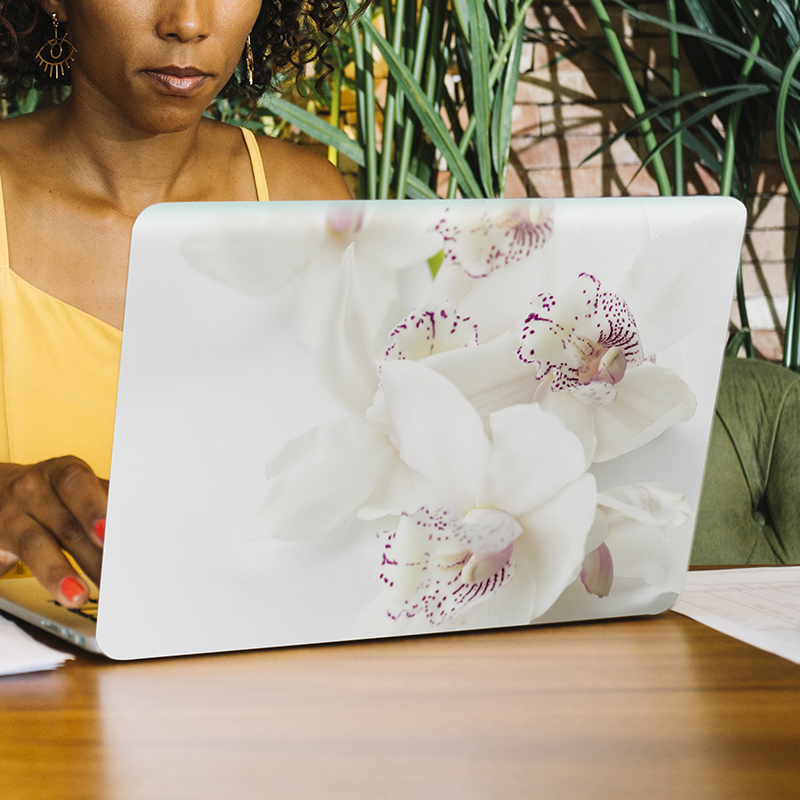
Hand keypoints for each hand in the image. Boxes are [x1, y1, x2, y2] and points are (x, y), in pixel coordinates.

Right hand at [0, 456, 105, 607]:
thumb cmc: (52, 493)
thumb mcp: (77, 489)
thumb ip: (107, 504)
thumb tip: (145, 529)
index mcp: (64, 473)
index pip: (77, 484)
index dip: (92, 507)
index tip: (109, 532)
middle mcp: (34, 489)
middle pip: (64, 522)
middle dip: (92, 554)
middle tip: (113, 576)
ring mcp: (12, 515)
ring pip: (35, 544)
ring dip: (59, 572)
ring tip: (78, 596)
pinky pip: (13, 561)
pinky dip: (39, 578)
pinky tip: (55, 592)